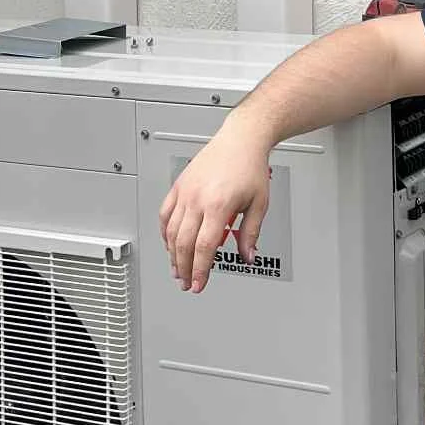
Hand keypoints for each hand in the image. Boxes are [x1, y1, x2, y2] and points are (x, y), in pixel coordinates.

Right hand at [159, 110, 271, 293]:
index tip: (199, 284)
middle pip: (184, 243)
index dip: (200, 270)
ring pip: (171, 231)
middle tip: (187, 283)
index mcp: (218, 204)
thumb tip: (249, 255)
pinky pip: (165, 213)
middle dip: (185, 268)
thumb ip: (251, 233)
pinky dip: (165, 232)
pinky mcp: (179, 185)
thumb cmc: (250, 167)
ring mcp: (185, 191)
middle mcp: (197, 198)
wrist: (241, 140)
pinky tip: (169, 243)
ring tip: (178, 269)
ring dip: (172, 254)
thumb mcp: (259, 203)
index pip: (204, 247)